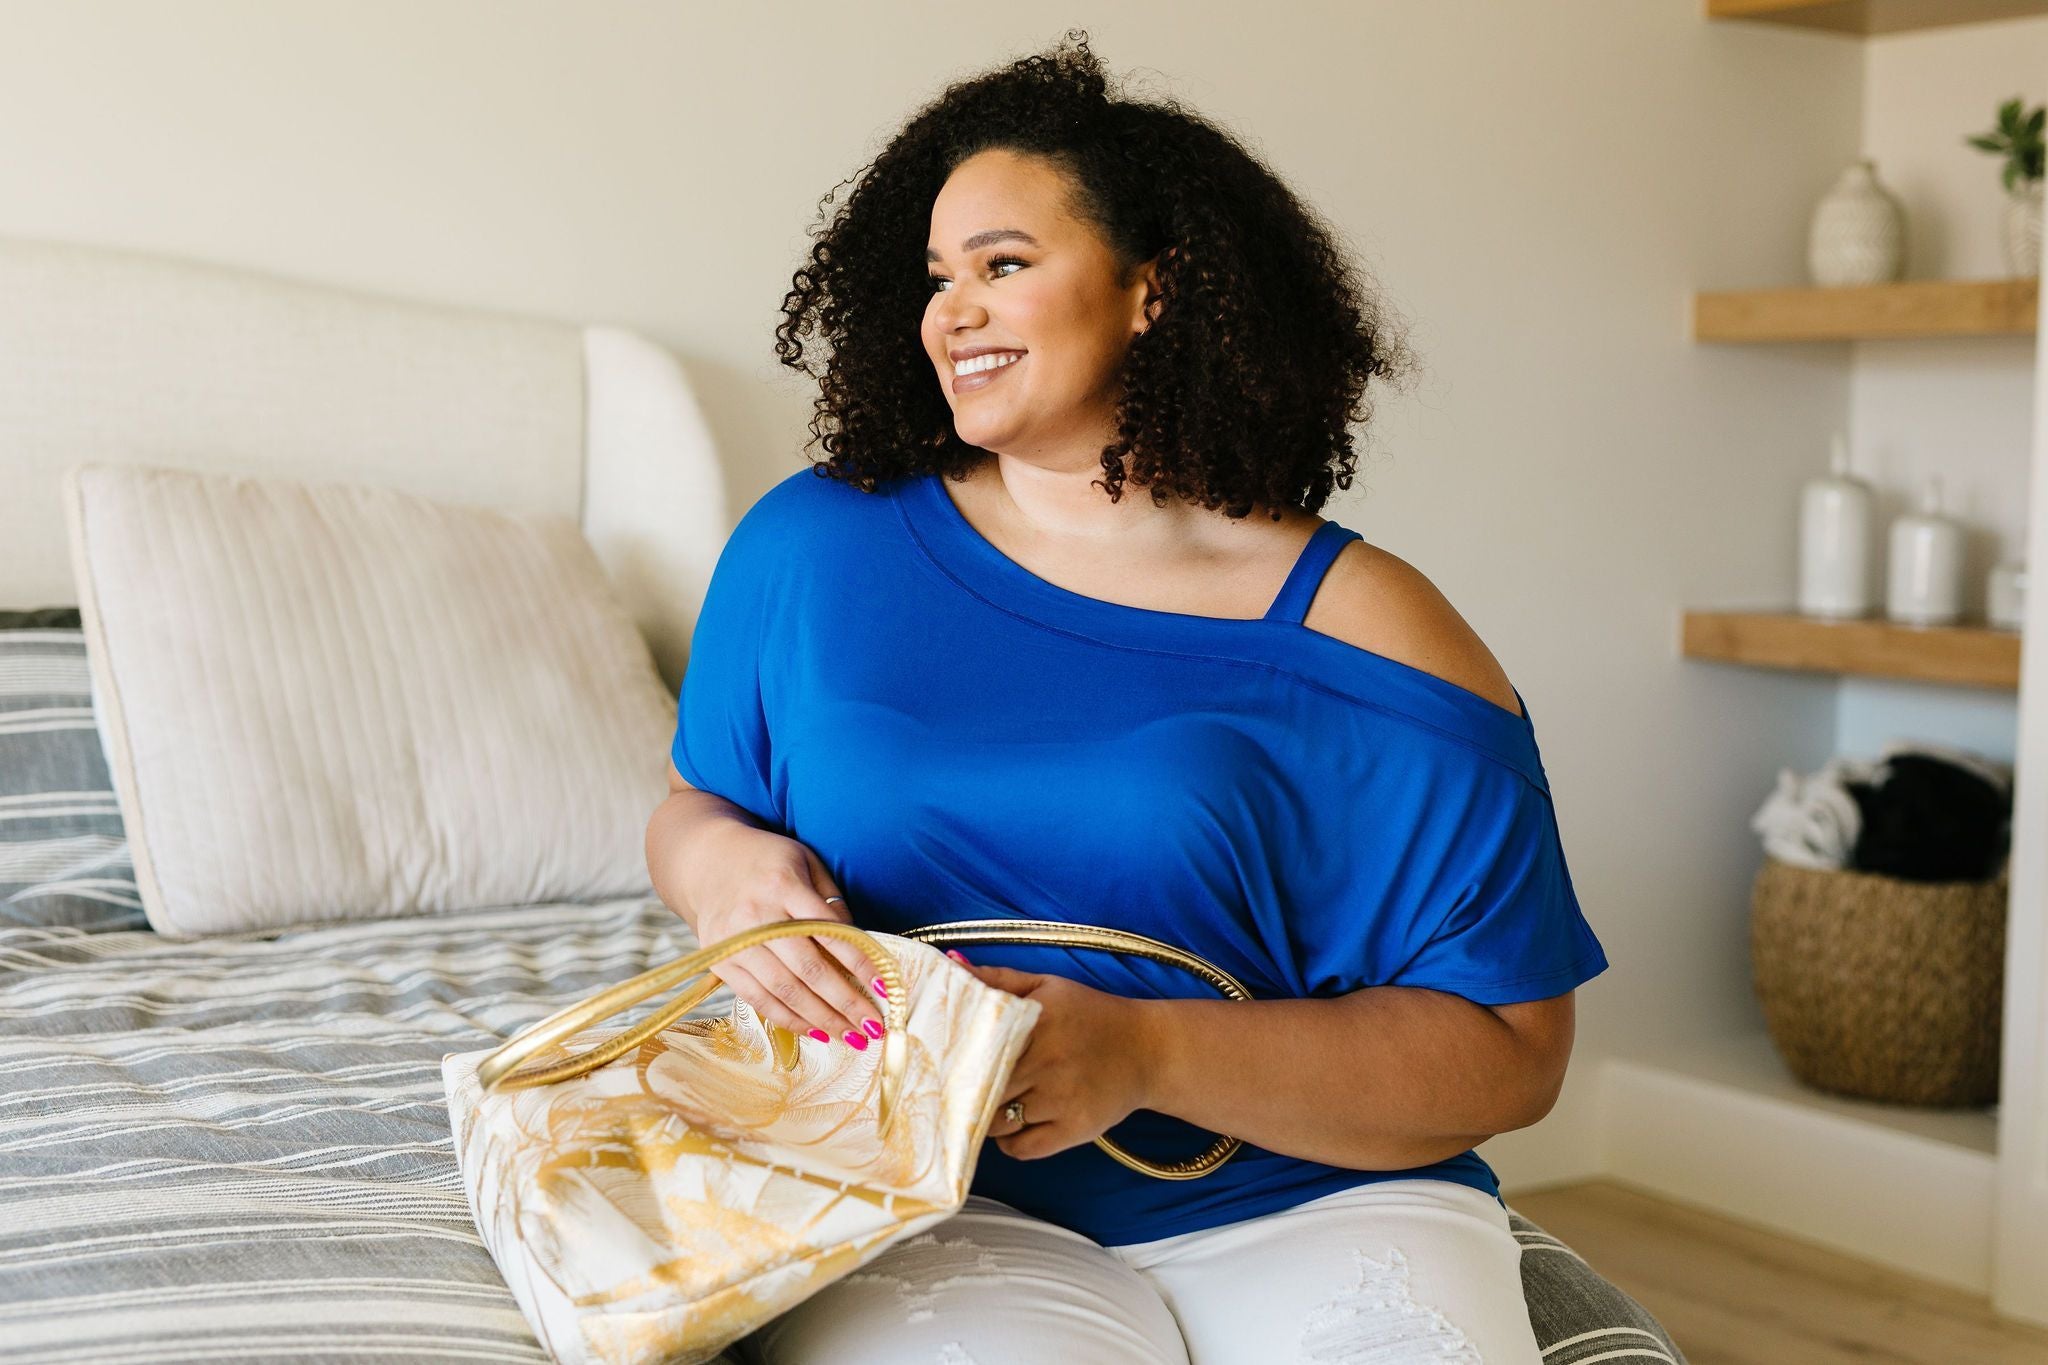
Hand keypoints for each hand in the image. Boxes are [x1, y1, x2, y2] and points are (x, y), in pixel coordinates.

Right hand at [682, 824, 888, 1049]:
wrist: (708, 861)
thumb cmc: (769, 862)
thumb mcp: (807, 863)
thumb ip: (832, 902)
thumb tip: (860, 946)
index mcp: (783, 885)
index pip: (829, 931)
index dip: (859, 963)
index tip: (884, 988)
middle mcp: (756, 916)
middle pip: (807, 969)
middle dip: (844, 1002)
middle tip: (873, 1026)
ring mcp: (734, 942)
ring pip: (783, 991)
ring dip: (821, 1019)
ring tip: (851, 1036)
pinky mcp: (720, 961)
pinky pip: (757, 999)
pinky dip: (788, 1019)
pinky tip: (816, 1030)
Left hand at [957, 959, 1157, 1160]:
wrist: (1148, 1050)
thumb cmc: (1089, 1015)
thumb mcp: (1046, 986)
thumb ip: (997, 979)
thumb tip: (950, 966)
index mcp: (1037, 1021)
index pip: (976, 1048)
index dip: (954, 1060)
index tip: (940, 1064)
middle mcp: (1048, 1061)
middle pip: (982, 1089)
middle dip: (966, 1092)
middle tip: (957, 1090)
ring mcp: (1061, 1100)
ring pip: (996, 1123)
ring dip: (986, 1118)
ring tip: (993, 1104)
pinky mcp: (1074, 1130)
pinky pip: (1021, 1149)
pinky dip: (1009, 1143)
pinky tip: (1015, 1124)